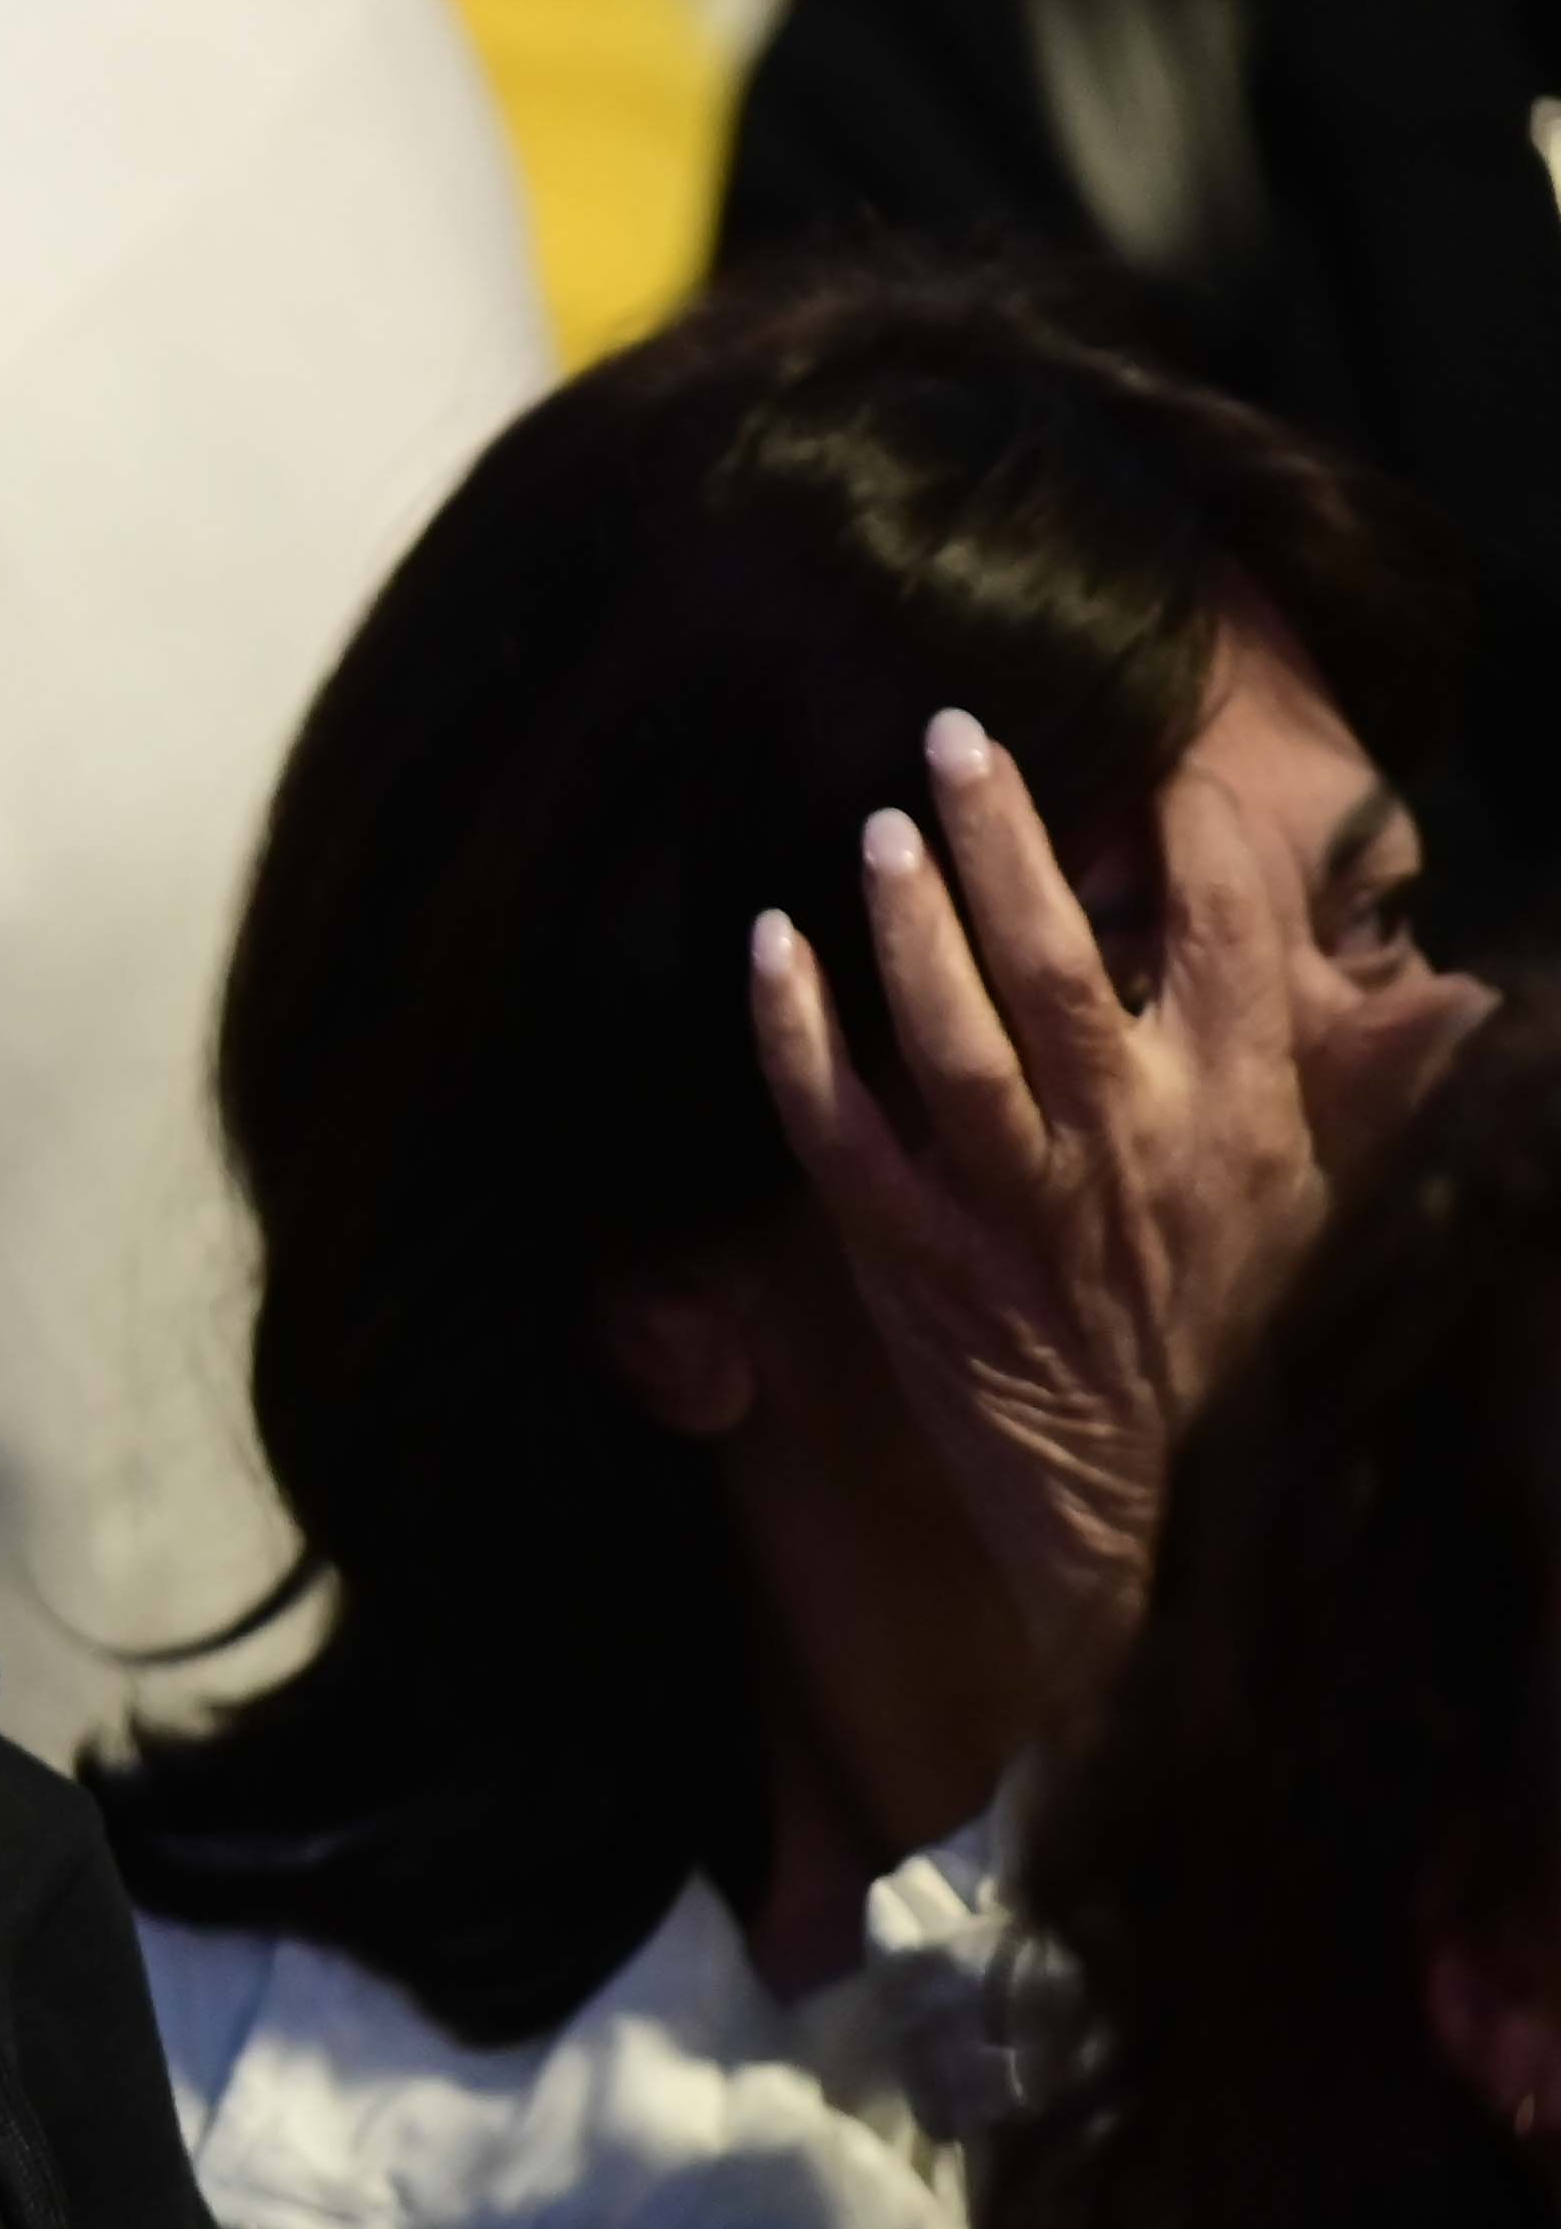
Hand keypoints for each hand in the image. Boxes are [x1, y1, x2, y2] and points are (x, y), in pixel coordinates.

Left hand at [748, 710, 1396, 1689]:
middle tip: (955, 733)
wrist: (1129, 1496)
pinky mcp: (911, 1256)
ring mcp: (1011, 1205)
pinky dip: (796, 1038)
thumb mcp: (1314, 1204)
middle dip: (1009, 840)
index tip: (1153, 760)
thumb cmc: (1214, 1323)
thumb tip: (1457, 991)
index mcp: (1235, 1117)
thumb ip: (1365, 1086)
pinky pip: (840, 1128)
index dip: (1194, 838)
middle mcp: (1127, 1146)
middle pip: (1063, 965)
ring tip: (879, 823)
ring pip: (951, 1037)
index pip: (1231, 943)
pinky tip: (771, 950)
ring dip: (910, 924)